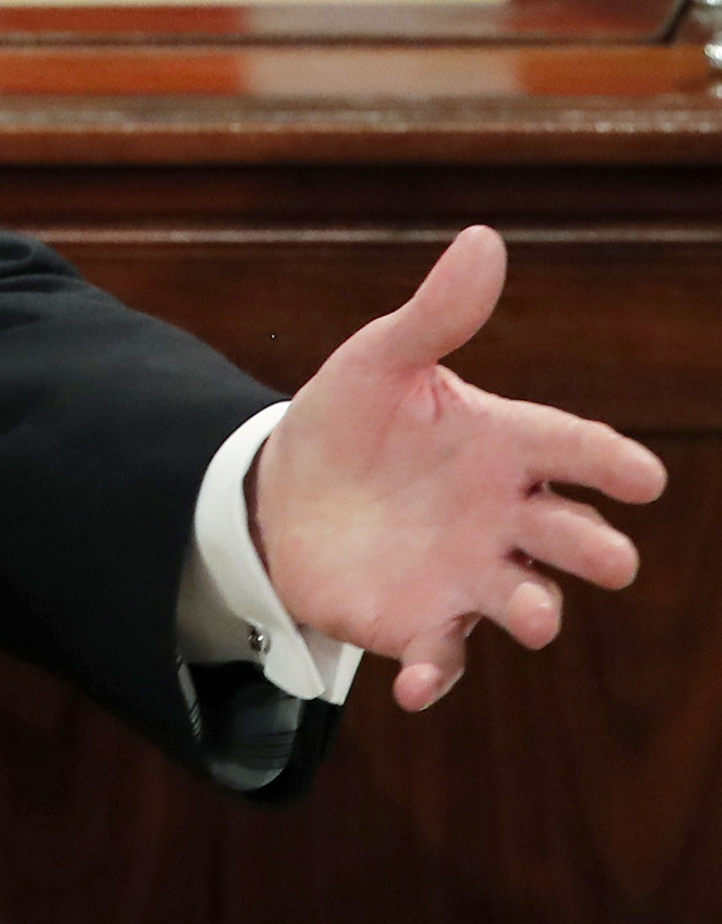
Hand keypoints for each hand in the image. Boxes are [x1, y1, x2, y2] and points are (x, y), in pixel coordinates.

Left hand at [252, 226, 666, 711]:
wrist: (280, 492)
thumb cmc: (348, 421)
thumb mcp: (380, 361)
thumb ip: (436, 313)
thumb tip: (485, 239)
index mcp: (506, 445)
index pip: (576, 449)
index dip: (612, 464)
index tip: (643, 477)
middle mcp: (505, 517)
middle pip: (574, 539)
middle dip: (596, 549)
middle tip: (604, 556)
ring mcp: (471, 575)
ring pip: (528, 602)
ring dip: (537, 611)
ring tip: (535, 614)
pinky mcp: (423, 623)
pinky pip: (444, 658)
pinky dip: (437, 674)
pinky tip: (416, 684)